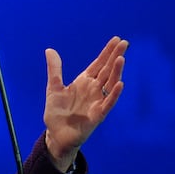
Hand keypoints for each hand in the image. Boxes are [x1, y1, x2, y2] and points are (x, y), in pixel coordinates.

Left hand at [43, 36, 128, 171]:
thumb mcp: (54, 87)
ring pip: (110, 84)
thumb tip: (49, 49)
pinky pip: (108, 103)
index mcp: (84, 82)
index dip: (106, 52)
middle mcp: (93, 90)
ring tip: (121, 58)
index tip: (116, 39)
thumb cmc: (57, 112)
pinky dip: (114, 94)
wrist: (56, 134)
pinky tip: (120, 84)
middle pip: (107, 70)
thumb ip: (55, 69)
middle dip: (115, 57)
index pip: (98, 64)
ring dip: (116, 72)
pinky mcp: (97, 115)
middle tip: (124, 42)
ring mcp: (97, 102)